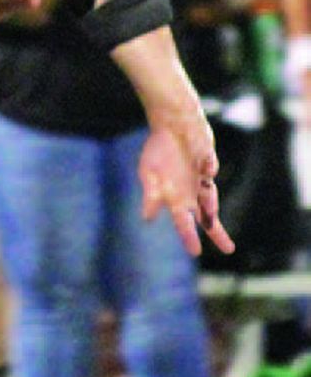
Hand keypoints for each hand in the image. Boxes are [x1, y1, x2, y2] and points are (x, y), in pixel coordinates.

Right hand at [137, 115, 234, 257]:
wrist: (171, 123)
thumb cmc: (159, 149)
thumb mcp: (148, 174)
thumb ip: (150, 196)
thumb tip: (147, 218)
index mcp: (176, 198)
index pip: (185, 223)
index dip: (189, 237)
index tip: (194, 253)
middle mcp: (192, 191)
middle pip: (207, 217)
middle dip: (216, 233)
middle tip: (228, 250)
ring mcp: (202, 177)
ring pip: (209, 196)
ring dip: (210, 204)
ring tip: (210, 214)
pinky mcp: (209, 160)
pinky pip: (209, 166)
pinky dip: (208, 168)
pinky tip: (205, 168)